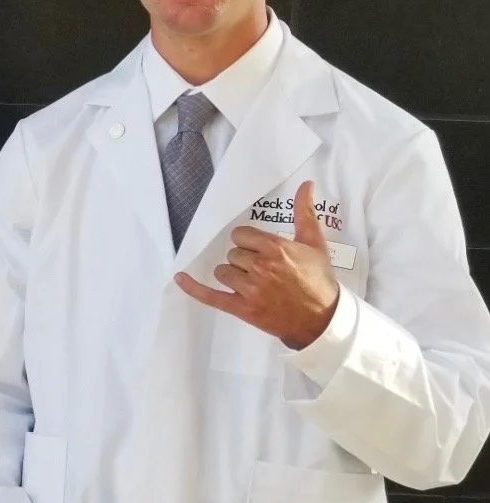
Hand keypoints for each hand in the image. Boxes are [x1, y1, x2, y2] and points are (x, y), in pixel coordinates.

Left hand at [175, 180, 338, 348]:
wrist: (322, 319)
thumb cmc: (318, 279)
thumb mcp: (314, 243)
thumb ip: (305, 212)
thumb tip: (305, 184)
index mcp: (274, 249)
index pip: (241, 235)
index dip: (249, 242)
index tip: (259, 249)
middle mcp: (260, 267)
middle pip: (233, 254)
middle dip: (244, 260)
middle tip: (263, 270)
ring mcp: (250, 290)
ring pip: (223, 272)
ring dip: (233, 275)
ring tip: (252, 282)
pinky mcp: (243, 309)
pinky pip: (212, 296)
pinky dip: (194, 288)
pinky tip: (180, 278)